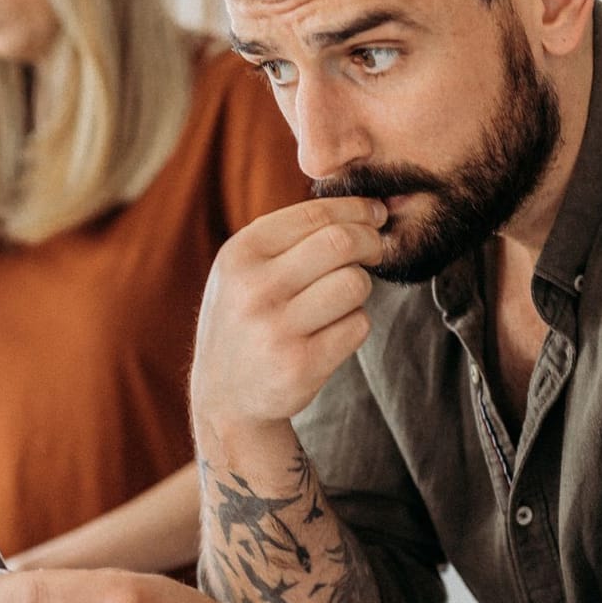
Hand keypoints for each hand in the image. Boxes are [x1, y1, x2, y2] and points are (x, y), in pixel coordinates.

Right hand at [191, 197, 384, 435]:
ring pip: (354, 283)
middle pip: (341, 243)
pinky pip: (357, 325)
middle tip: (376, 249)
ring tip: (338, 299)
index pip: (314, 215)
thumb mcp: (243, 270)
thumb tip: (363, 207)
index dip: (357, 209)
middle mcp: (254, 289)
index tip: (375, 214)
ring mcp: (277, 329)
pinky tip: (330, 332)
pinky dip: (354, 324)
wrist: (225, 395)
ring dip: (359, 288)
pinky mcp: (302, 365)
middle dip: (370, 241)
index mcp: (239, 255)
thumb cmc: (245, 318)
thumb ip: (288, 237)